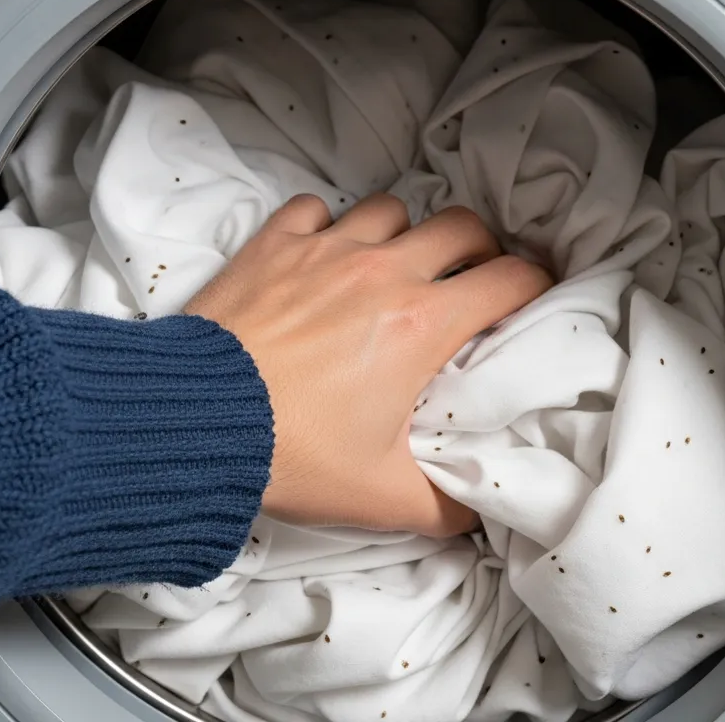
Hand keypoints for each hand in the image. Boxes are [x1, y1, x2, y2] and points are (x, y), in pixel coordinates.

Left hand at [185, 194, 552, 536]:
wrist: (192, 423)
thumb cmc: (291, 455)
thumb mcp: (382, 498)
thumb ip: (445, 507)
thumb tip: (477, 515)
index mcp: (422, 325)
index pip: (509, 279)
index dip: (533, 287)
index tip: (528, 302)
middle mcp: (383, 273)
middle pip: (462, 226)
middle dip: (480, 250)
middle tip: (471, 280)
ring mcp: (325, 250)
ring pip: (391, 209)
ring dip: (404, 234)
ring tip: (394, 266)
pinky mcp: (274, 244)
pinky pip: (315, 208)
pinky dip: (327, 225)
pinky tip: (321, 256)